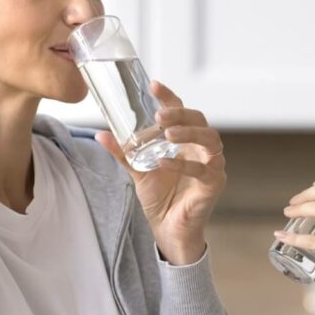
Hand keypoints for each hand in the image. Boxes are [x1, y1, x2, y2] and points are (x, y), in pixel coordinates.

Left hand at [96, 81, 225, 264]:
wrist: (167, 229)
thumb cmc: (159, 197)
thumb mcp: (137, 171)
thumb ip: (123, 153)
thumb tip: (101, 134)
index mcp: (186, 141)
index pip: (182, 111)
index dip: (170, 97)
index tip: (153, 85)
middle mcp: (202, 149)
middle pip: (200, 120)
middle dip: (181, 114)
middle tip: (159, 114)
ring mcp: (211, 165)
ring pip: (211, 139)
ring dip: (190, 133)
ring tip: (168, 133)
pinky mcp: (214, 184)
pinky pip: (204, 169)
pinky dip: (185, 163)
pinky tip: (165, 161)